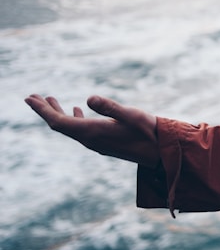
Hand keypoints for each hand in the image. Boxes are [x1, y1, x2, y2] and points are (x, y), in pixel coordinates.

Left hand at [24, 95, 159, 165]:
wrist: (162, 153)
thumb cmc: (150, 132)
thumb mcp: (131, 115)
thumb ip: (110, 107)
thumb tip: (88, 97)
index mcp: (93, 132)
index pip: (59, 122)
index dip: (42, 110)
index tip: (29, 98)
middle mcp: (91, 140)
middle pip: (60, 125)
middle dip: (45, 110)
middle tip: (31, 96)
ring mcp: (97, 142)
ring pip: (70, 127)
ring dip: (58, 113)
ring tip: (49, 99)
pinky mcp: (104, 142)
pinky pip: (81, 130)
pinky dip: (73, 118)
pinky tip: (76, 110)